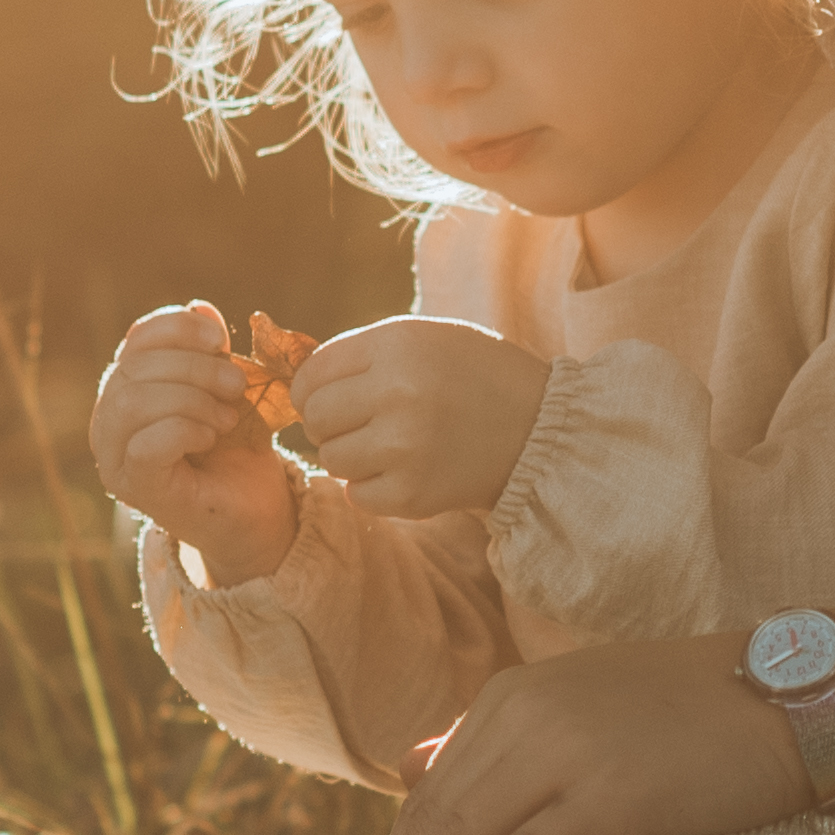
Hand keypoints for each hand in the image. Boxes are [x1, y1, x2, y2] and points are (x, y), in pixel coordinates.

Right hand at [89, 303, 298, 583]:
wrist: (257, 507)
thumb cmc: (237, 446)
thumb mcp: (227, 387)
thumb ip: (211, 351)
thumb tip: (199, 306)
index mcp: (127, 388)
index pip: (136, 340)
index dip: (176, 328)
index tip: (220, 338)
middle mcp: (108, 423)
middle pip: (133, 369)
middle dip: (194, 368)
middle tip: (237, 387)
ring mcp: (115, 459)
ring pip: (133, 403)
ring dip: (192, 399)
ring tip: (227, 417)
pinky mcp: (136, 490)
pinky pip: (146, 445)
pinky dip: (186, 429)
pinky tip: (211, 437)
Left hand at [290, 317, 553, 517]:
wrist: (539, 429)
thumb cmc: (474, 376)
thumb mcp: (423, 339)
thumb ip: (362, 353)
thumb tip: (295, 382)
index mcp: (396, 345)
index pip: (313, 373)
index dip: (311, 388)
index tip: (329, 398)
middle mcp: (397, 392)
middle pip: (315, 416)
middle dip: (328, 423)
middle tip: (360, 424)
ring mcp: (405, 446)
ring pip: (331, 458)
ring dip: (350, 456)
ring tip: (388, 446)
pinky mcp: (414, 493)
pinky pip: (357, 495)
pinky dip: (371, 488)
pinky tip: (403, 471)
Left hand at [345, 628, 807, 834]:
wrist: (791, 694)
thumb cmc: (693, 710)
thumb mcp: (580, 701)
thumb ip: (497, 734)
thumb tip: (411, 765)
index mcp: (514, 694)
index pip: (435, 786)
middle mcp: (526, 715)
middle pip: (434, 816)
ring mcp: (566, 754)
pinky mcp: (610, 798)